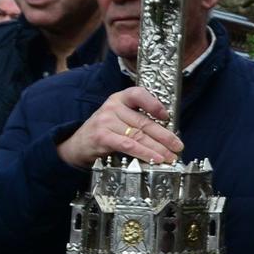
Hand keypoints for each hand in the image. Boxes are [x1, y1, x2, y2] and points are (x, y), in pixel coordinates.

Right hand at [55, 86, 183, 167]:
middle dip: (164, 136)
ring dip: (158, 148)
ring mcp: (106, 121)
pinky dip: (144, 153)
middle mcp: (112, 107)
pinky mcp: (102, 137)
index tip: (167, 116)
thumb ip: (138, 119)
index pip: (138, 94)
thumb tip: (167, 133)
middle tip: (178, 146)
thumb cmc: (104, 131)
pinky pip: (128, 145)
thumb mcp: (119, 118)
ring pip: (138, 135)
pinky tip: (155, 158)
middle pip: (144, 121)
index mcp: (120, 99)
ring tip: (170, 156)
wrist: (76, 145)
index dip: (154, 104)